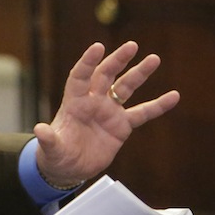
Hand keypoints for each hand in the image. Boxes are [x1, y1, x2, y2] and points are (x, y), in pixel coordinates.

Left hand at [34, 41, 179, 186]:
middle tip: (132, 46)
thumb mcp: (50, 148)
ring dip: (139, 74)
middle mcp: (92, 102)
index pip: (80, 77)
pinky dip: (157, 106)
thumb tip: (40, 130)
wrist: (69, 168)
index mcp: (74, 103)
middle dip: (117, 60)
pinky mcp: (121, 126)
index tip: (98, 47)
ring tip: (154, 59)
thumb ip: (48, 139)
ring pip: (125, 88)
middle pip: (105, 75)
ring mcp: (108, 112)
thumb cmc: (56, 154)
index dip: (88, 62)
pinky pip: (142, 113)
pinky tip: (173, 96)